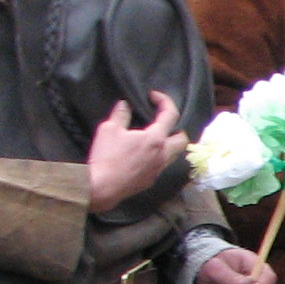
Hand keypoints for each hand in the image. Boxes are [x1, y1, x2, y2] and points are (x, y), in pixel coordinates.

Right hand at [87, 91, 186, 213]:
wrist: (102, 187)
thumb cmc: (106, 156)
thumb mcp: (109, 129)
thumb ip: (120, 115)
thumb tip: (124, 105)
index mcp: (155, 139)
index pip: (170, 115)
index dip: (165, 101)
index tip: (154, 96)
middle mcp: (162, 155)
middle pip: (182, 139)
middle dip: (176, 128)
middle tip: (162, 123)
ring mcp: (158, 169)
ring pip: (174, 155)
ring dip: (169, 144)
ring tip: (155, 139)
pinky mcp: (151, 180)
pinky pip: (161, 166)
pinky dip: (158, 157)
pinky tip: (144, 156)